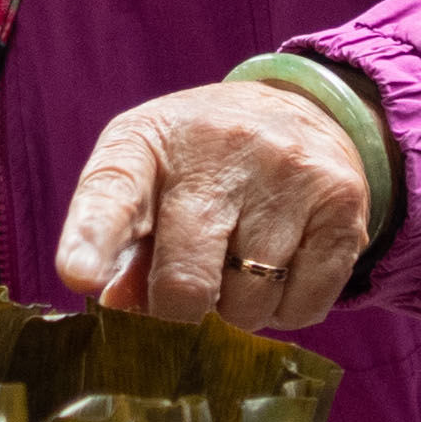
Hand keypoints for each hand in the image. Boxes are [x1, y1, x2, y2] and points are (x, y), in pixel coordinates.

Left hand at [53, 83, 372, 330]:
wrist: (300, 110)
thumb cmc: (201, 165)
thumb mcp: (148, 182)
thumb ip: (123, 248)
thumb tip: (123, 311)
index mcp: (149, 140)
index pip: (113, 191)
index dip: (93, 238)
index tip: (78, 274)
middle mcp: (221, 147)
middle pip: (186, 281)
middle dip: (181, 310)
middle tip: (188, 293)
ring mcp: (288, 172)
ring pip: (248, 305)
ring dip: (238, 309)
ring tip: (241, 260)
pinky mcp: (342, 204)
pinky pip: (301, 309)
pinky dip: (284, 309)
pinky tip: (281, 266)